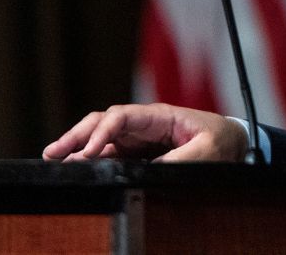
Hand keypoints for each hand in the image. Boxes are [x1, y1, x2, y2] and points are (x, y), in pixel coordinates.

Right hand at [42, 103, 247, 162]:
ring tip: (54, 159)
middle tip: (53, 152)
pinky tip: (76, 167)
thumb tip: (151, 169)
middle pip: (103, 123)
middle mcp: (144, 123)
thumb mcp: (208, 149)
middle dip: (78, 135)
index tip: (88, 153)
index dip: (102, 132)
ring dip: (78, 146)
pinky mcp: (138, 152)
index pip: (122, 117)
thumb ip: (181, 157)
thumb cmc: (221, 140)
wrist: (232, 142)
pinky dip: (91, 158)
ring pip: (102, 138)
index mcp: (159, 115)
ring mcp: (139, 137)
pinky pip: (110, 153)